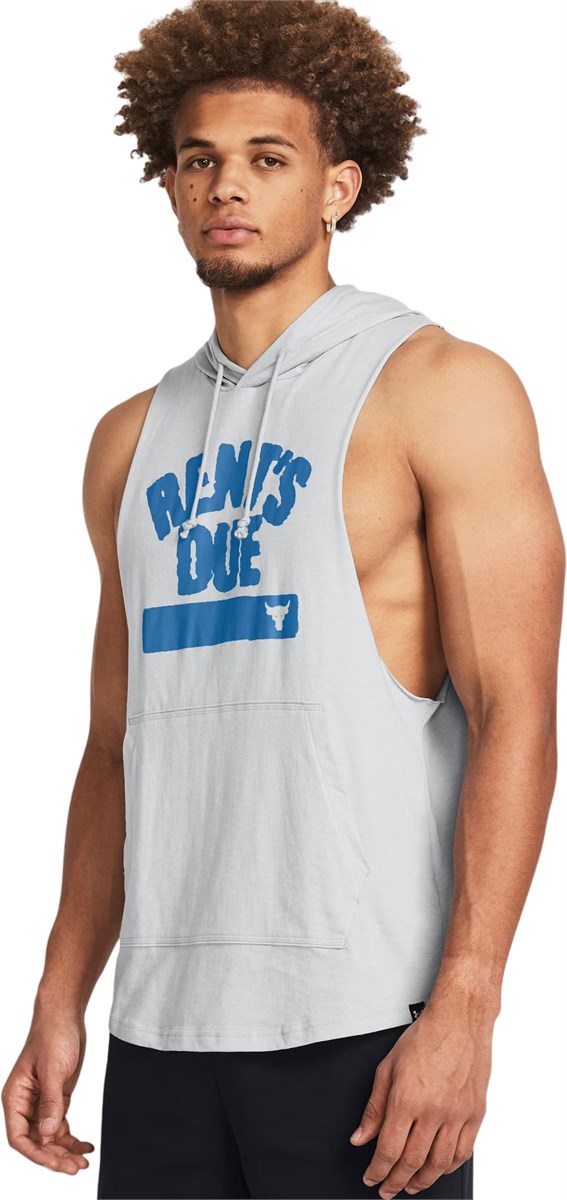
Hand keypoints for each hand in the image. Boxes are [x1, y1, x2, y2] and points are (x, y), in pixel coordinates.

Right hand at [2, 1010, 94, 1174]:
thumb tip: (47, 1134)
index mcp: (15, 1097)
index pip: (18, 1137)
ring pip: (49, 1136)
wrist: (65, 1015)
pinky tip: (85, 1146)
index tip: (55, 1162)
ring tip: (82, 1163)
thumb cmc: (52, 1035)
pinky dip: (72, 1138)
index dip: (36, 1154)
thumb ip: (50, 1102)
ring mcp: (41, 1102)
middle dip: (54, 1156)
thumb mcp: (53, 1069)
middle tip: (75, 1168)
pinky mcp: (56, 1098)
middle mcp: (25, 1104)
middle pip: (36, 1141)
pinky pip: (60, 1125)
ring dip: (65, 1151)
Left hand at [349, 1005, 491, 1196]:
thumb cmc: (425, 1037)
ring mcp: (457, 1114)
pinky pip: (463, 1152)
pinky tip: (439, 1169)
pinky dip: (449, 1167)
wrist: (460, 1019)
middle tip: (387, 1189)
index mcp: (407, 1099)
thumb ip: (374, 1107)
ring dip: (422, 1181)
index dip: (377, 1171)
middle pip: (412, 1163)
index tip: (371, 1177)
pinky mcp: (475, 1114)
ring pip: (439, 1164)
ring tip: (411, 1185)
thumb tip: (361, 1136)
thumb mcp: (387, 1067)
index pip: (388, 1150)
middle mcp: (433, 1111)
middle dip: (395, 1182)